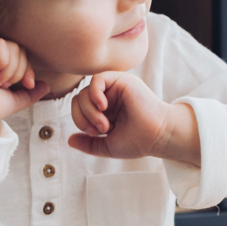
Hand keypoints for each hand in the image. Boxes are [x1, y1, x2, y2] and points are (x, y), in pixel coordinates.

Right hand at [0, 37, 49, 132]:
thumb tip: (46, 85)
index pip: (20, 52)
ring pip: (12, 47)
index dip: (28, 67)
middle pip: (18, 47)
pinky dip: (3, 64)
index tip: (28, 85)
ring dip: (10, 70)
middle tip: (5, 85)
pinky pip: (1, 45)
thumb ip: (30, 91)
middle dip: (20, 70)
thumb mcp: (15, 97)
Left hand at [69, 71, 199, 163]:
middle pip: (78, 99)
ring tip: (105, 124)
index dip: (79, 121)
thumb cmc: (137, 141)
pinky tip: (103, 106)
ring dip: (89, 111)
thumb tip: (69, 140)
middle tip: (100, 129)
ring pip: (85, 91)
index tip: (95, 134)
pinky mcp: (122, 80)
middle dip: (82, 117)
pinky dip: (94, 93)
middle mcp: (108, 97)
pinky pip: (97, 79)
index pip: (78, 108)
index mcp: (104, 110)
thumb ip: (88, 143)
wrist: (157, 136)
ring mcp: (114, 88)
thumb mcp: (107, 146)